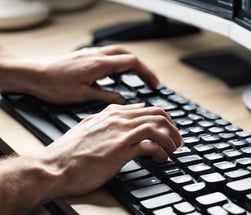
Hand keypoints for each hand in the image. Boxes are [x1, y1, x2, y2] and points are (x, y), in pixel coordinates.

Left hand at [1, 45, 158, 103]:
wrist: (33, 74)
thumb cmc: (53, 84)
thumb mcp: (82, 95)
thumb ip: (105, 96)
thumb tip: (122, 99)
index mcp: (99, 64)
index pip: (132, 63)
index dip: (147, 73)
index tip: (155, 84)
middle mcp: (97, 55)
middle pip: (129, 55)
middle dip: (142, 68)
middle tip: (150, 81)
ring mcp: (91, 54)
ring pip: (119, 53)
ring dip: (132, 64)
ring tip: (139, 77)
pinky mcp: (85, 57)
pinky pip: (109, 55)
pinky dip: (119, 62)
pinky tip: (118, 73)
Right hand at [37, 103, 181, 198]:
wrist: (53, 166)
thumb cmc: (70, 153)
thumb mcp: (90, 128)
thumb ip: (108, 120)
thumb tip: (127, 117)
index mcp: (111, 113)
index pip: (147, 109)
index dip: (163, 120)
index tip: (168, 131)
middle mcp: (118, 119)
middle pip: (158, 114)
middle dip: (172, 128)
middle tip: (177, 141)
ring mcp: (120, 132)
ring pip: (158, 126)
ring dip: (171, 139)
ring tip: (173, 151)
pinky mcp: (121, 148)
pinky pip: (151, 145)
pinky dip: (161, 152)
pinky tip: (160, 159)